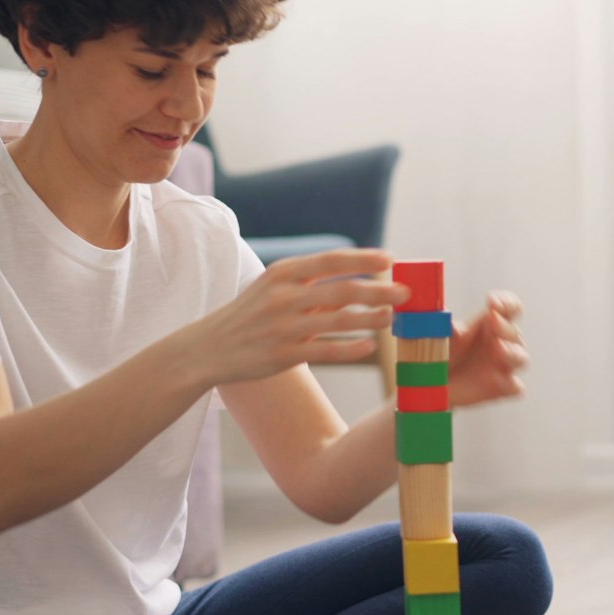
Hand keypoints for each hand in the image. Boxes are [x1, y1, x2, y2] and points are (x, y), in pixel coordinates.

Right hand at [189, 249, 407, 384]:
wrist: (208, 348)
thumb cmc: (251, 315)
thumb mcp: (273, 287)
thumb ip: (311, 280)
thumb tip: (360, 271)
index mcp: (282, 273)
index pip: (329, 260)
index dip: (362, 259)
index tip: (390, 260)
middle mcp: (282, 296)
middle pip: (340, 290)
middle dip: (377, 290)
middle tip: (405, 293)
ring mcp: (282, 327)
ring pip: (336, 320)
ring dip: (370, 319)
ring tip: (393, 318)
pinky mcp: (282, 355)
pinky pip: (324, 351)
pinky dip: (350, 348)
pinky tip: (370, 346)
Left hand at [446, 291, 528, 407]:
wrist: (433, 383)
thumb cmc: (439, 352)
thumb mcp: (437, 335)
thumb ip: (442, 324)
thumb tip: (444, 316)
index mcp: (490, 323)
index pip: (510, 308)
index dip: (507, 302)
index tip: (492, 302)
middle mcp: (502, 342)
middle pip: (515, 332)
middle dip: (504, 326)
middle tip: (493, 320)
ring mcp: (503, 366)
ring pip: (520, 358)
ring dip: (512, 352)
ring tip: (498, 348)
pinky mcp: (502, 387)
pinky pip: (515, 387)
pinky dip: (511, 384)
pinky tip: (500, 382)